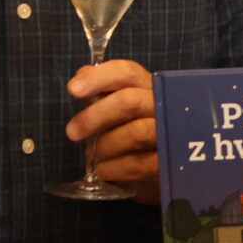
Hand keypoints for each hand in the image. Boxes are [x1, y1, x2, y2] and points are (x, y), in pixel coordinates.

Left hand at [67, 58, 156, 196]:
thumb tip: (81, 77)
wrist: (164, 166)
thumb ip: (103, 92)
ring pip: (135, 133)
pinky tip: (103, 170)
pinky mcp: (169, 162)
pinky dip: (111, 168)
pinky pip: (135, 164)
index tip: (73, 89)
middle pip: (130, 101)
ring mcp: (170, 133)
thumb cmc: (136, 132)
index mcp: (150, 88)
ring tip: (92, 156)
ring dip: (104, 146)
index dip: (99, 78)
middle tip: (72, 132)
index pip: (128, 73)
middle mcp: (164, 106)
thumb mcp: (121, 110)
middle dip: (95, 116)